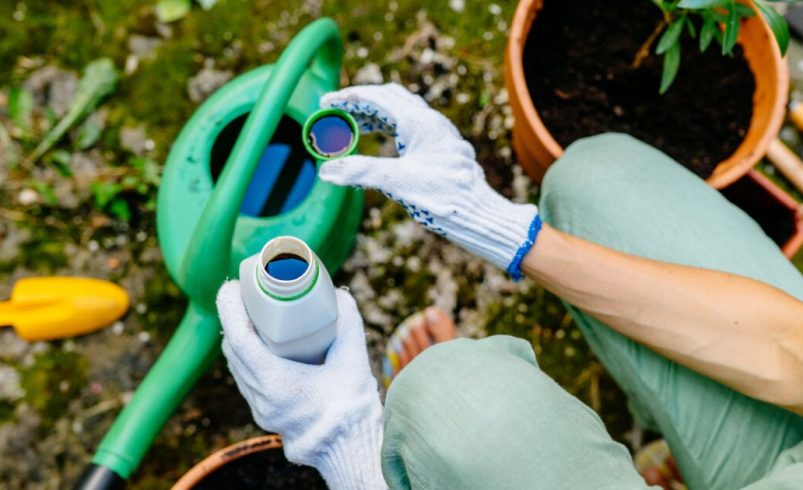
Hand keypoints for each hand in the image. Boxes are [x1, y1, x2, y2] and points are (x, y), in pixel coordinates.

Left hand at [217, 281, 385, 489]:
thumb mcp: (353, 359)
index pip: (239, 339)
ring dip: (240, 338)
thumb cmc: (351, 407)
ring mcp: (260, 408)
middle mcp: (260, 397)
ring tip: (254, 316)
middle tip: (248, 295)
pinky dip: (248, 356)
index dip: (230, 309)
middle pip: (233, 350)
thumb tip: (339, 296)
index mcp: (275, 383)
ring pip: (237, 366)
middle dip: (235, 318)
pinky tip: (263, 345)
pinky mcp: (265, 413)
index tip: (233, 287)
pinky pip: (246, 378)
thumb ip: (348, 324)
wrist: (350, 447)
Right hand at [319, 83, 540, 278]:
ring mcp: (439, 134)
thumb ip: (360, 172)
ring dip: (373, 117)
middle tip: (334, 113)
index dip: (347, 97)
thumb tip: (326, 171)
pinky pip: (411, 128)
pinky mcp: (442, 149)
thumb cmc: (444, 197)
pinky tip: (382, 145)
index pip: (377, 97)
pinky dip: (389, 130)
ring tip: (351, 128)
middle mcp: (432, 122)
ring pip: (401, 113)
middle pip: (389, 99)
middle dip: (359, 103)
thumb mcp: (397, 182)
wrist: (480, 214)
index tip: (325, 102)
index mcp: (420, 122)